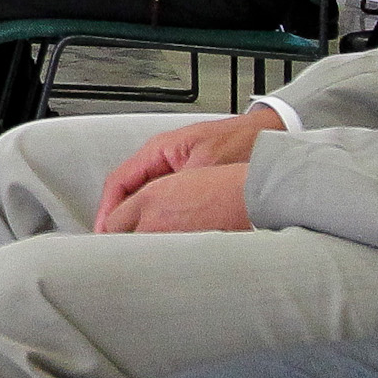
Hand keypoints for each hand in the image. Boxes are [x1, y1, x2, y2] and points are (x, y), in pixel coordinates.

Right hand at [95, 106, 278, 227]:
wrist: (272, 133)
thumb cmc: (243, 141)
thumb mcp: (206, 166)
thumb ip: (177, 189)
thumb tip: (153, 215)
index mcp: (159, 150)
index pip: (119, 182)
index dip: (108, 211)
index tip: (104, 233)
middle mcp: (163, 158)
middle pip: (127, 192)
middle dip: (119, 219)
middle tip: (116, 245)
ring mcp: (175, 169)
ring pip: (145, 198)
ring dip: (138, 220)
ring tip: (135, 244)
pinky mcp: (190, 180)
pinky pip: (164, 201)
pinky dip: (157, 219)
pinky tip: (161, 234)